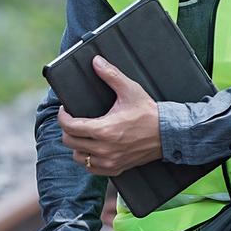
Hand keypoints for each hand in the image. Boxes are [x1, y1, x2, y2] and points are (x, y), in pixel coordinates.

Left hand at [59, 55, 161, 175]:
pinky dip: (88, 160)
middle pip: (69, 142)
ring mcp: (110, 161)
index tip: (65, 110)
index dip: (63, 116)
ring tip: (82, 135)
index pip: (69, 126)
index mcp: (104, 130)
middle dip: (68, 129)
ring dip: (77, 146)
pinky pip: (91, 168)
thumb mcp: (130, 90)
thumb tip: (96, 62)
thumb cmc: (149, 112)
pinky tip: (92, 149)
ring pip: (78, 157)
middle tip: (73, 120)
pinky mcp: (116, 169)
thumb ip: (111, 75)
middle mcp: (104, 148)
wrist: (168, 133)